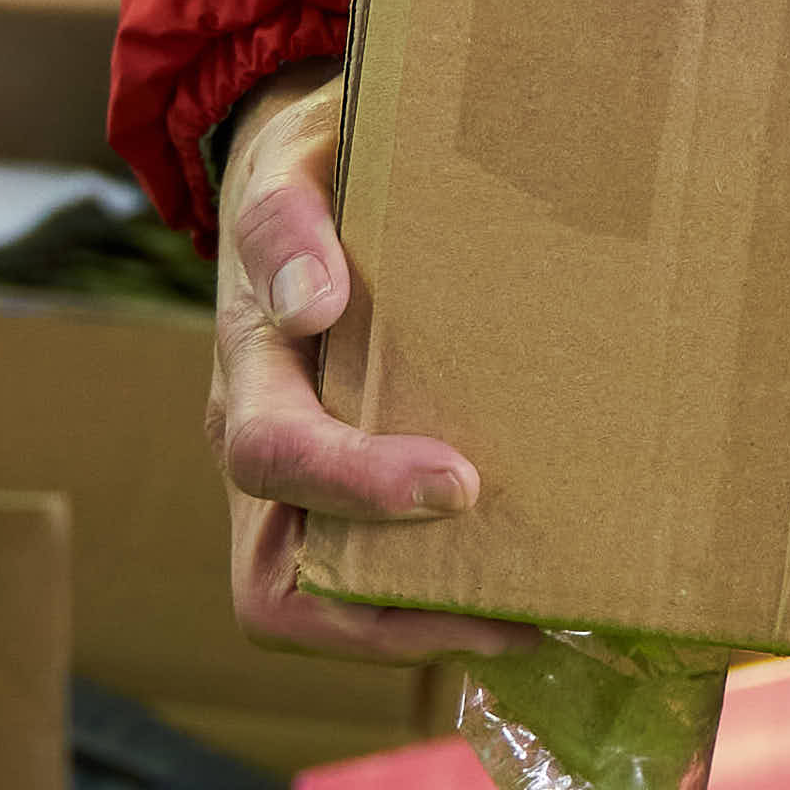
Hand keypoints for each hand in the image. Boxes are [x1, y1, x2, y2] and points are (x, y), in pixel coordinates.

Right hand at [208, 72, 529, 663]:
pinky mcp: (350, 491)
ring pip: (325, 604)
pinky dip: (442, 605)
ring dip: (422, 628)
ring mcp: (301, 479)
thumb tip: (312, 302)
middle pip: (275, 588)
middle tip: (513, 611)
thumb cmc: (315, 163)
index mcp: (248, 367)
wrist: (306, 170)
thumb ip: (290, 218)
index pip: (273, 457)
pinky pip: (374, 581)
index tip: (461, 481)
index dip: (355, 486)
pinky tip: (535, 600)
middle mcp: (262, 440)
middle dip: (386, 618)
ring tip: (540, 621)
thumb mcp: (295, 161)